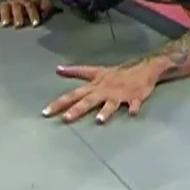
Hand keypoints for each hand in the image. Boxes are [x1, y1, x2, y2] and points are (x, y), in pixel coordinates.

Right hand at [0, 0, 54, 28]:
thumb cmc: (31, 2)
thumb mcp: (40, 2)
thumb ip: (48, 6)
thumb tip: (59, 10)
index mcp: (29, 1)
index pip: (32, 6)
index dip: (34, 13)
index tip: (35, 23)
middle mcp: (18, 2)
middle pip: (18, 7)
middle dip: (18, 15)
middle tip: (19, 24)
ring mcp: (7, 4)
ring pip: (5, 7)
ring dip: (5, 15)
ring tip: (5, 23)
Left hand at [43, 62, 159, 124]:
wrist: (143, 69)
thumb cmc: (117, 73)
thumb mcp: (95, 71)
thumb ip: (76, 72)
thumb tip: (57, 69)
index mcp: (94, 85)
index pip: (73, 94)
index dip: (59, 102)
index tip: (46, 112)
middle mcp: (104, 90)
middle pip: (88, 100)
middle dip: (77, 109)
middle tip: (65, 119)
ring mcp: (119, 94)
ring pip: (110, 104)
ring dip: (105, 111)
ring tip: (99, 120)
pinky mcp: (134, 96)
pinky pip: (134, 103)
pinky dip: (133, 107)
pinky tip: (132, 113)